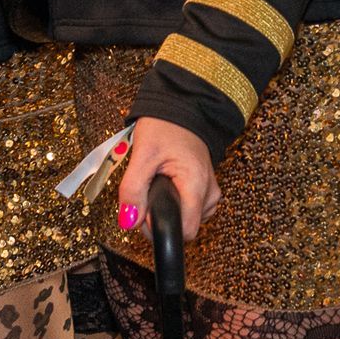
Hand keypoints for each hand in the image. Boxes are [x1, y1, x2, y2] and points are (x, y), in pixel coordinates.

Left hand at [116, 117, 222, 243]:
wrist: (181, 107)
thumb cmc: (165, 126)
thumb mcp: (142, 155)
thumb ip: (133, 190)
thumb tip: (129, 221)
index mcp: (197, 184)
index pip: (184, 231)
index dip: (160, 228)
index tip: (145, 210)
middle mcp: (210, 191)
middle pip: (184, 227)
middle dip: (160, 218)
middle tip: (147, 193)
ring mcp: (210, 190)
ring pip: (187, 219)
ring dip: (168, 210)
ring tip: (157, 185)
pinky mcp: (207, 188)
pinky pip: (190, 209)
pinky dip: (176, 203)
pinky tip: (167, 186)